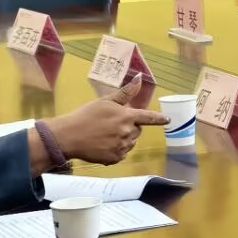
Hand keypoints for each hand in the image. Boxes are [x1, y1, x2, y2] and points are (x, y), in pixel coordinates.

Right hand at [46, 95, 169, 167]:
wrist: (69, 136)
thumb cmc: (86, 115)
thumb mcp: (105, 101)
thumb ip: (125, 92)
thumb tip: (140, 78)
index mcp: (127, 117)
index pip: (148, 117)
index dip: (158, 118)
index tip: (167, 120)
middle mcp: (128, 133)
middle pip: (137, 130)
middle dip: (131, 127)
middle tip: (113, 124)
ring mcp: (122, 147)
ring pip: (130, 142)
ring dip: (124, 139)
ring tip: (106, 135)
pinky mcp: (115, 158)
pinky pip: (122, 154)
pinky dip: (116, 150)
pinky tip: (103, 145)